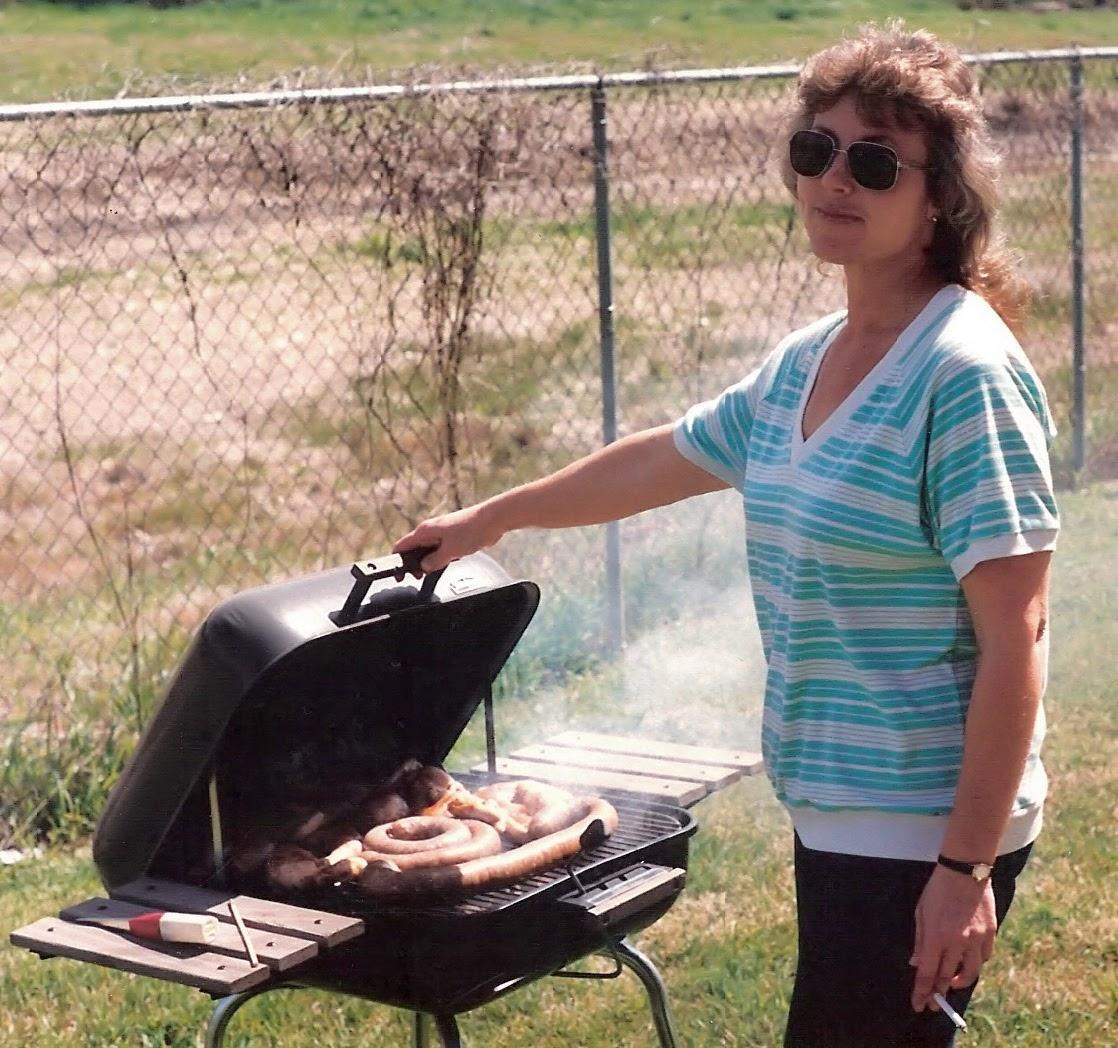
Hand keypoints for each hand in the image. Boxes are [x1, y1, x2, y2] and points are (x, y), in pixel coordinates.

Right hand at [393, 502, 503, 572]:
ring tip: (439, 568)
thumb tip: (424, 567)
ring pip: (430, 550)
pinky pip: (443, 550)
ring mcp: (442, 533)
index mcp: (425, 531)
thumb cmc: (471, 529)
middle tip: (421, 576)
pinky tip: (453, 560)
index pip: (402, 546)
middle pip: (415, 549)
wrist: (492, 520)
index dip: (398, 561)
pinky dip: (444, 557)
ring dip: (432, 561)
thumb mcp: (450, 551)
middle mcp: (431, 530)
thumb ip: (435, 561)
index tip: (400, 575)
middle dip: (416, 564)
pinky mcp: (453, 536)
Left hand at [910, 863, 996, 1012]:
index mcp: (937, 936)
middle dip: (939, 993)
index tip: (919, 1005)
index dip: (922, 991)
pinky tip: (968, 963)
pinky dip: (975, 964)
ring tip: (951, 985)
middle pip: (948, 977)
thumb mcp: (921, 912)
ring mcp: (976, 939)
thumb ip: (920, 940)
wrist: (965, 871)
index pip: (928, 973)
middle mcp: (958, 942)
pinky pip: (984, 958)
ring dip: (959, 982)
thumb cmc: (938, 889)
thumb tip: (917, 963)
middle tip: (934, 1004)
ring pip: (971, 972)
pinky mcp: (990, 934)